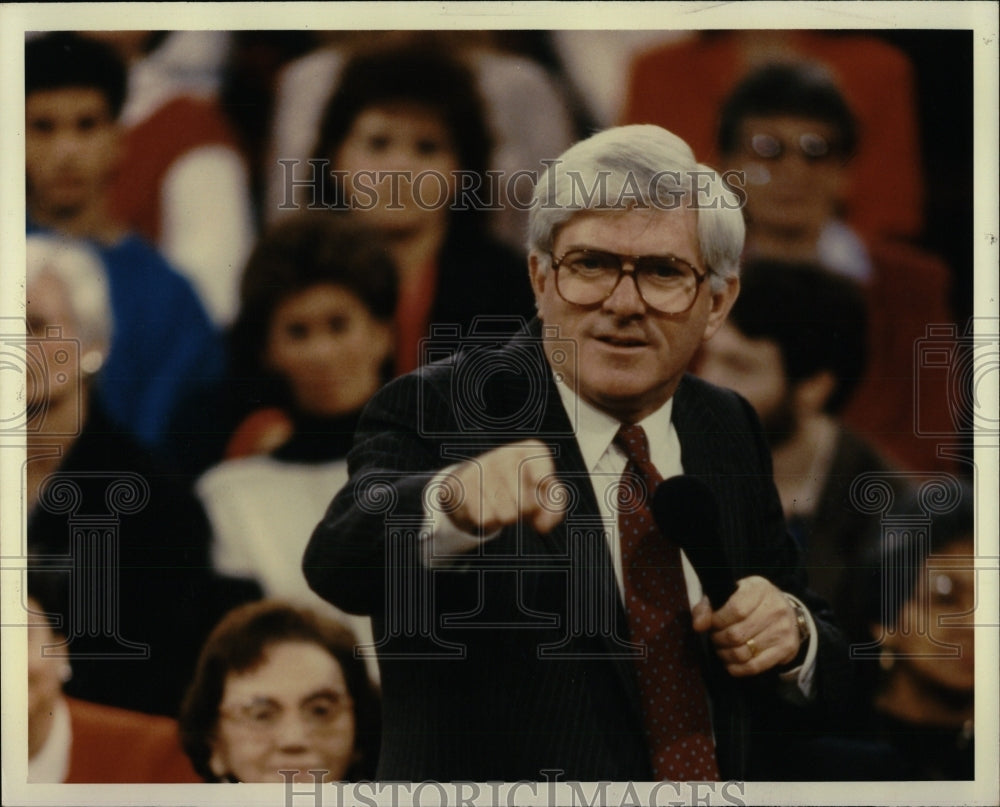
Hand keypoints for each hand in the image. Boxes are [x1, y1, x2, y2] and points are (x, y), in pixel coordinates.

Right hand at [436, 440, 562, 534]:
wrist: (476, 482)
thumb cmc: (518, 486)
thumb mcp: (543, 493)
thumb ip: (553, 507)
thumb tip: (543, 525)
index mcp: (531, 450)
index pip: (545, 481)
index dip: (542, 496)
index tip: (538, 488)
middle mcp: (506, 454)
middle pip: (526, 505)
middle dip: (524, 512)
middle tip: (518, 501)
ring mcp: (482, 468)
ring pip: (505, 515)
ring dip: (506, 518)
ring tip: (501, 503)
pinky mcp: (462, 484)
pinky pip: (484, 519)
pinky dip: (488, 521)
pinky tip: (485, 506)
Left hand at [691, 576, 803, 676]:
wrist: (784, 610)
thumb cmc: (750, 601)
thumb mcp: (730, 594)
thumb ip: (708, 606)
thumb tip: (698, 626)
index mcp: (759, 589)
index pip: (735, 610)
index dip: (717, 621)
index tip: (711, 623)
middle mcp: (775, 608)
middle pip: (736, 634)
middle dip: (718, 639)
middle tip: (715, 637)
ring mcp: (783, 630)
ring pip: (743, 653)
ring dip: (725, 654)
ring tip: (722, 648)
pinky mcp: (787, 649)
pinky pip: (755, 667)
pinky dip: (737, 668)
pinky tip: (731, 663)